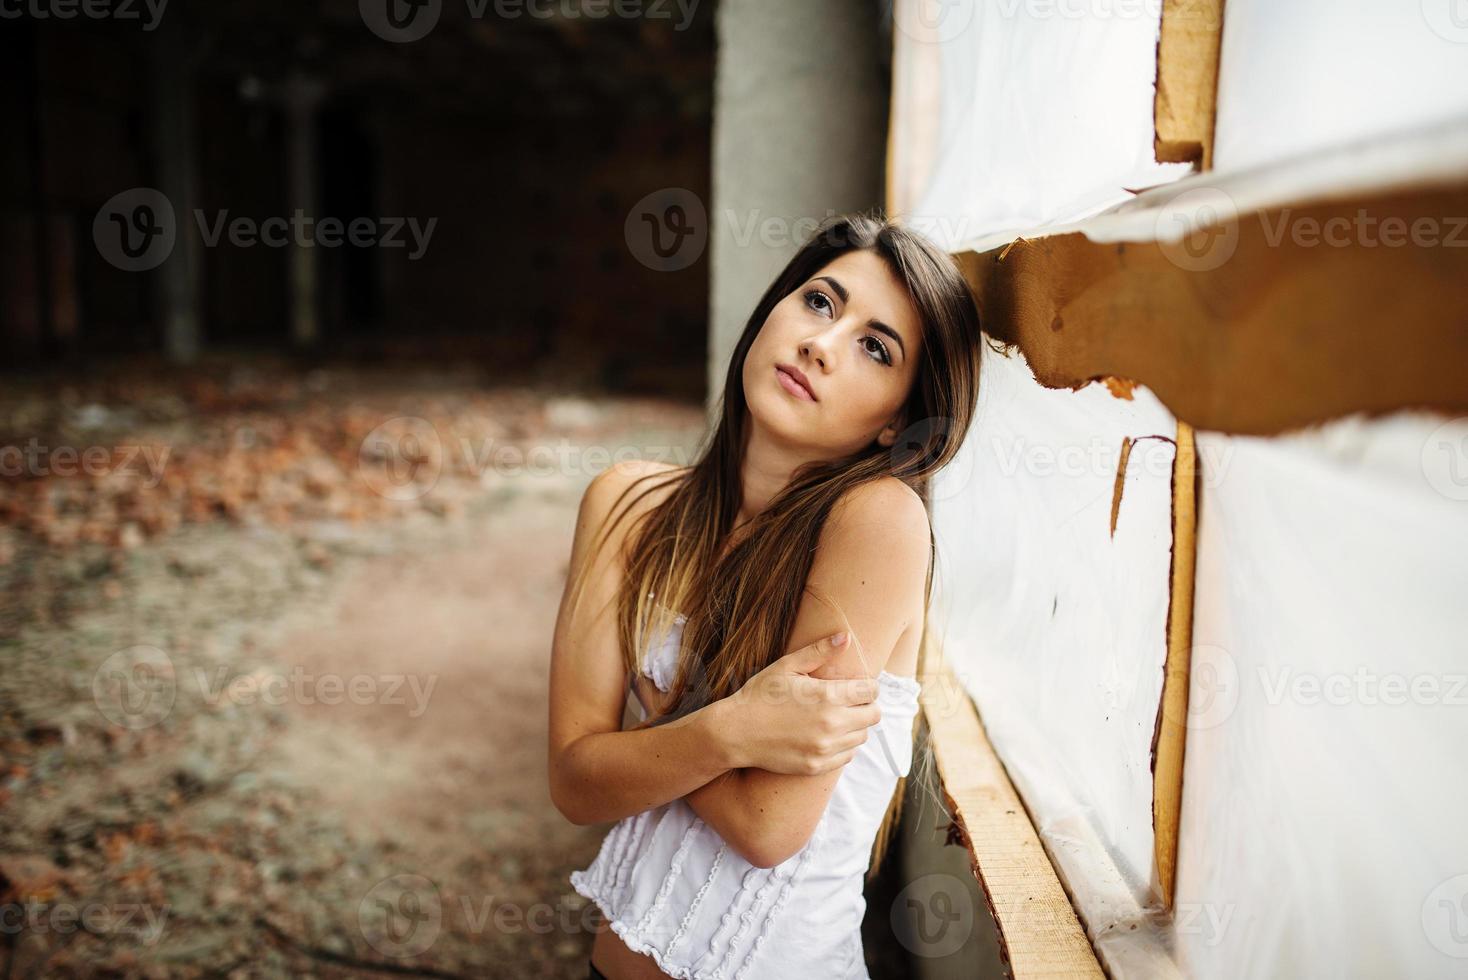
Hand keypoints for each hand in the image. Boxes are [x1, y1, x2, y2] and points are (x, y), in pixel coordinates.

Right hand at [717, 632, 882, 774]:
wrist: (735, 732)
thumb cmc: (760, 695)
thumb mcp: (786, 666)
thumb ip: (819, 651)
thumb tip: (846, 637)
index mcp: (828, 696)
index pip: (871, 692)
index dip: (867, 686)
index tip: (857, 685)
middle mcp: (832, 724)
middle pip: (873, 715)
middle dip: (866, 705)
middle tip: (849, 701)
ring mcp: (825, 748)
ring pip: (862, 736)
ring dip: (855, 725)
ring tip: (836, 717)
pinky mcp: (817, 766)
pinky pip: (847, 755)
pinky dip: (843, 745)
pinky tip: (826, 735)